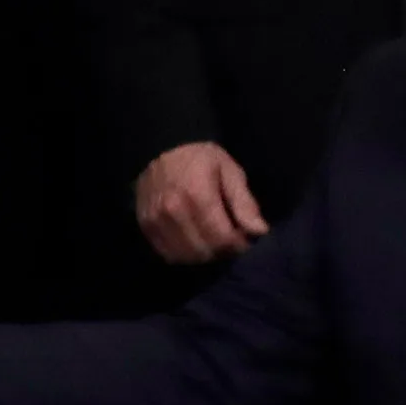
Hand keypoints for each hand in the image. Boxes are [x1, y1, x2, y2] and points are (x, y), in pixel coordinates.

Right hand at [135, 141, 267, 263]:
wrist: (161, 147)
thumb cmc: (201, 158)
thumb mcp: (230, 171)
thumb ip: (244, 202)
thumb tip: (260, 231)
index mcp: (197, 195)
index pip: (223, 239)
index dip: (239, 244)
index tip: (246, 238)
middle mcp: (173, 210)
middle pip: (205, 251)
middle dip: (223, 251)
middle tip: (230, 240)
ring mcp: (155, 220)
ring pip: (187, 257)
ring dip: (205, 255)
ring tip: (213, 242)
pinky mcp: (146, 227)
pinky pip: (168, 255)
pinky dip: (185, 255)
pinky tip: (194, 242)